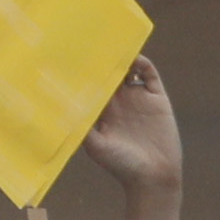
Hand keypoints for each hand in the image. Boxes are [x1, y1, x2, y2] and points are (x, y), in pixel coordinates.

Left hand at [83, 56, 179, 194]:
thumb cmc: (121, 165)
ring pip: (127, 71)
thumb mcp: (95, 146)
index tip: (72, 60)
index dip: (84, 75)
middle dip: (100, 61)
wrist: (154, 176)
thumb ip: (82, 128)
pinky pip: (148, 75)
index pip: (90, 87)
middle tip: (89, 43)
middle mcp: (119, 103)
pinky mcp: (156, 98)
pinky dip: (141, 63)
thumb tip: (63, 110)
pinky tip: (133, 57)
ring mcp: (138, 99)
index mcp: (102, 113)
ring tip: (111, 45)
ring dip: (120, 59)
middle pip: (108, 75)